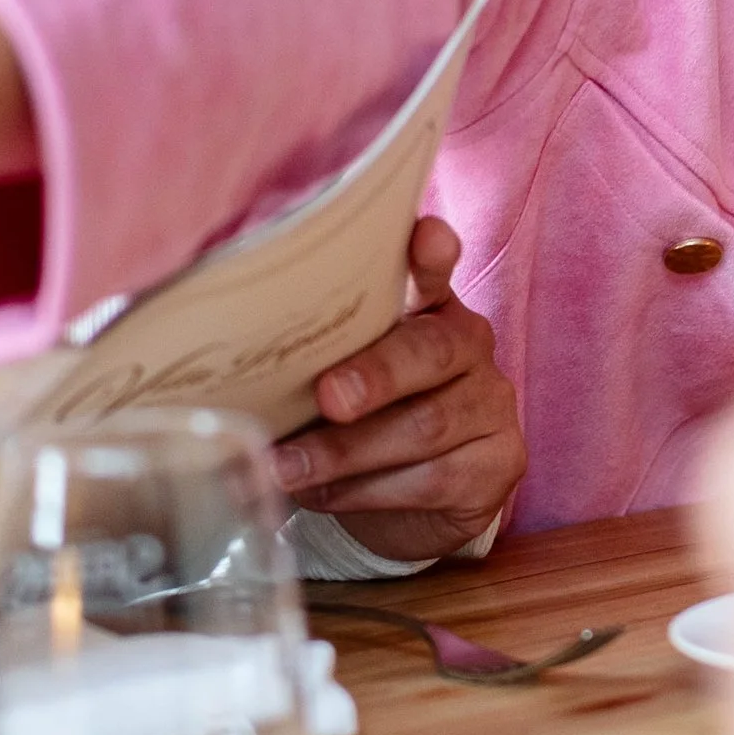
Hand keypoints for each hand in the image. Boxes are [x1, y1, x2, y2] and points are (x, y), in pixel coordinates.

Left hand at [269, 218, 527, 565]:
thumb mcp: (336, 378)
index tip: (423, 235)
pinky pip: (430, 480)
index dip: (431, 254)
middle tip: (327, 398)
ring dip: (346, 452)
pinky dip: (365, 492)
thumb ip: (313, 358)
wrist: (419, 499)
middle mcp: (470, 346)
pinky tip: (322, 494)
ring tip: (286, 467)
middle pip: (432, 351)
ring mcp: (491, 406)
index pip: (434, 270)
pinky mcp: (497, 466)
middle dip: (375, 375)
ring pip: (425, 427)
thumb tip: (236, 365)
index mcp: (430, 308)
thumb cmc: (365, 420)